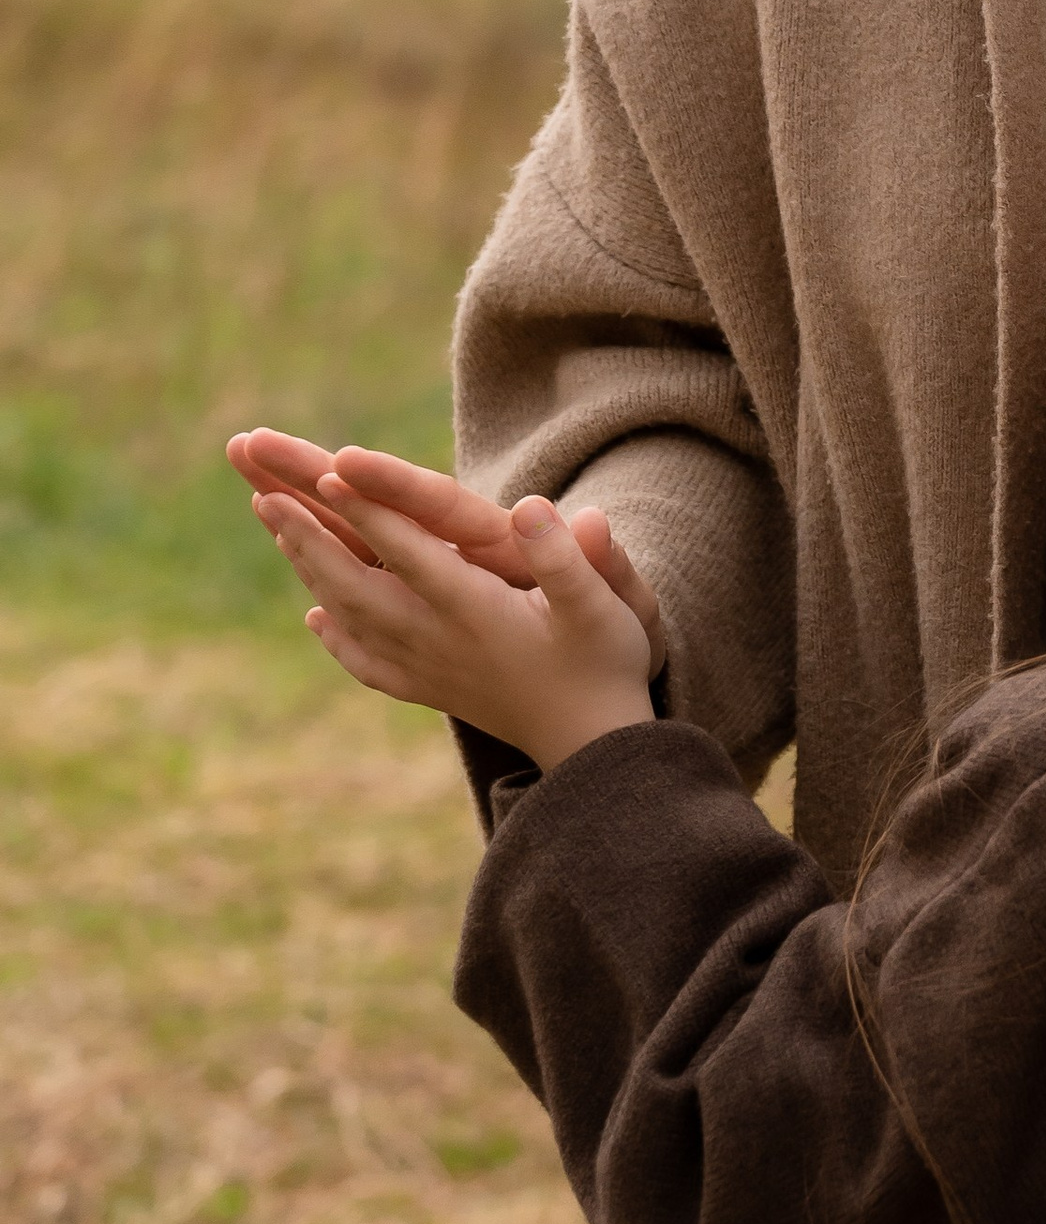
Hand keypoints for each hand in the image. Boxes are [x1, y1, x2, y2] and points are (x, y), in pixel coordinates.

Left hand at [226, 430, 665, 674]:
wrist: (597, 753)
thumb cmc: (604, 666)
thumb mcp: (602, 607)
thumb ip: (566, 559)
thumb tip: (534, 507)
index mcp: (478, 612)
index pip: (410, 552)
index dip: (369, 510)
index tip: (325, 470)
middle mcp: (440, 641)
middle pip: (357, 584)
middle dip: (310, 536)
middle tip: (263, 492)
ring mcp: (429, 670)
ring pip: (352, 617)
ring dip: (310, 571)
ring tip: (276, 527)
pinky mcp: (432, 690)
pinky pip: (368, 663)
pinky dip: (336, 638)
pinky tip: (319, 618)